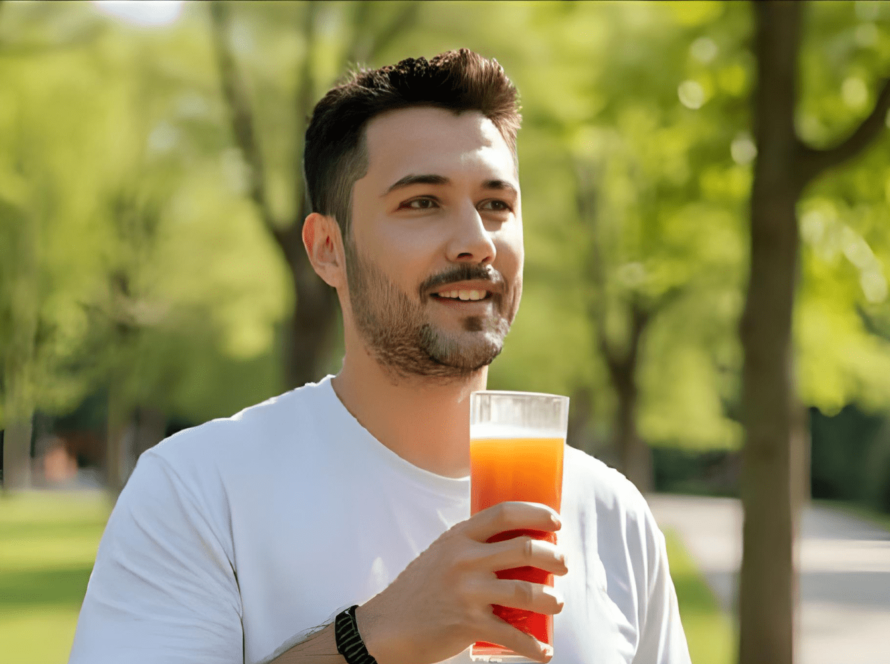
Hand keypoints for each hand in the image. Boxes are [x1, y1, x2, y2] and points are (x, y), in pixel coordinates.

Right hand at [355, 502, 567, 663]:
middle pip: (524, 549)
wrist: (387, 627)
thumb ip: (471, 546)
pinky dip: (534, 646)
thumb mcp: (442, 554)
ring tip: (556, 603)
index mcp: (459, 537)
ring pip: (526, 591)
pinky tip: (543, 651)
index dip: (536, 513)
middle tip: (563, 564)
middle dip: (554, 557)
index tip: (555, 522)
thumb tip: (515, 542)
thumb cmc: (419, 589)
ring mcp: (467, 592)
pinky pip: (513, 635)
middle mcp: (464, 559)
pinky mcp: (468, 624)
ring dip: (552, 599)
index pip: (504, 513)